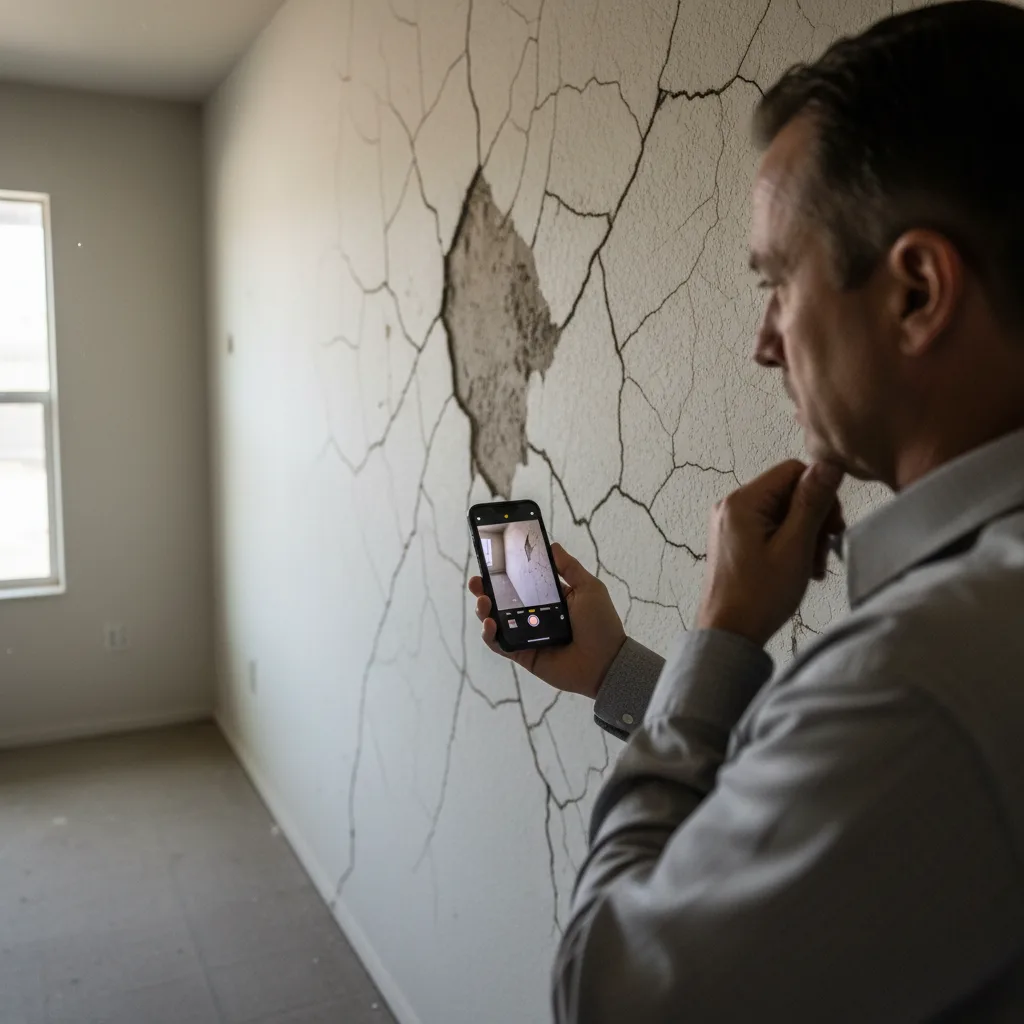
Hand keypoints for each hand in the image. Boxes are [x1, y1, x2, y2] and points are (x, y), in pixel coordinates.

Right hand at [468, 543, 625, 699]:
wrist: (605, 662)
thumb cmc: (600, 623)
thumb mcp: (588, 588)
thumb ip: (569, 568)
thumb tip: (553, 545)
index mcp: (549, 598)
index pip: (521, 582)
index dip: (504, 572)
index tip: (491, 561)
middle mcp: (534, 615)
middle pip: (503, 600)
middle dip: (486, 589)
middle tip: (477, 581)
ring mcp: (526, 635)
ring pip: (496, 620)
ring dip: (484, 610)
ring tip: (483, 602)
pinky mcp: (522, 654)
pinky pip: (500, 644)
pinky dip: (489, 634)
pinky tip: (489, 624)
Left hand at [696, 460, 844, 647]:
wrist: (729, 634)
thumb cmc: (759, 595)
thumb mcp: (795, 546)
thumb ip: (812, 503)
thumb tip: (829, 463)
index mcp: (742, 501)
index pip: (793, 471)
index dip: (820, 494)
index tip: (832, 527)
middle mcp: (731, 506)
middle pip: (788, 492)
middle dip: (813, 519)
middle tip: (824, 552)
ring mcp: (730, 524)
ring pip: (782, 513)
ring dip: (805, 536)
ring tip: (813, 567)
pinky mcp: (734, 540)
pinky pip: (770, 529)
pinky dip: (789, 544)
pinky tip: (801, 569)